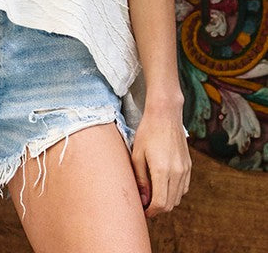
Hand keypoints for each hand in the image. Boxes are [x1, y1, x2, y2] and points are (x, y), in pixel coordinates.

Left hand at [130, 103, 190, 217]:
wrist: (165, 114)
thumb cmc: (147, 132)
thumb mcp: (137, 155)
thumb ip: (141, 179)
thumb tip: (143, 199)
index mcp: (162, 170)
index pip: (160, 203)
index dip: (151, 211)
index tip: (143, 210)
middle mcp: (177, 172)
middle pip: (170, 204)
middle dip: (158, 208)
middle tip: (146, 204)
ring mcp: (185, 169)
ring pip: (178, 197)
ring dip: (167, 201)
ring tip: (153, 194)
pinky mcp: (189, 165)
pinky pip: (184, 187)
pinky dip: (175, 192)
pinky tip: (164, 184)